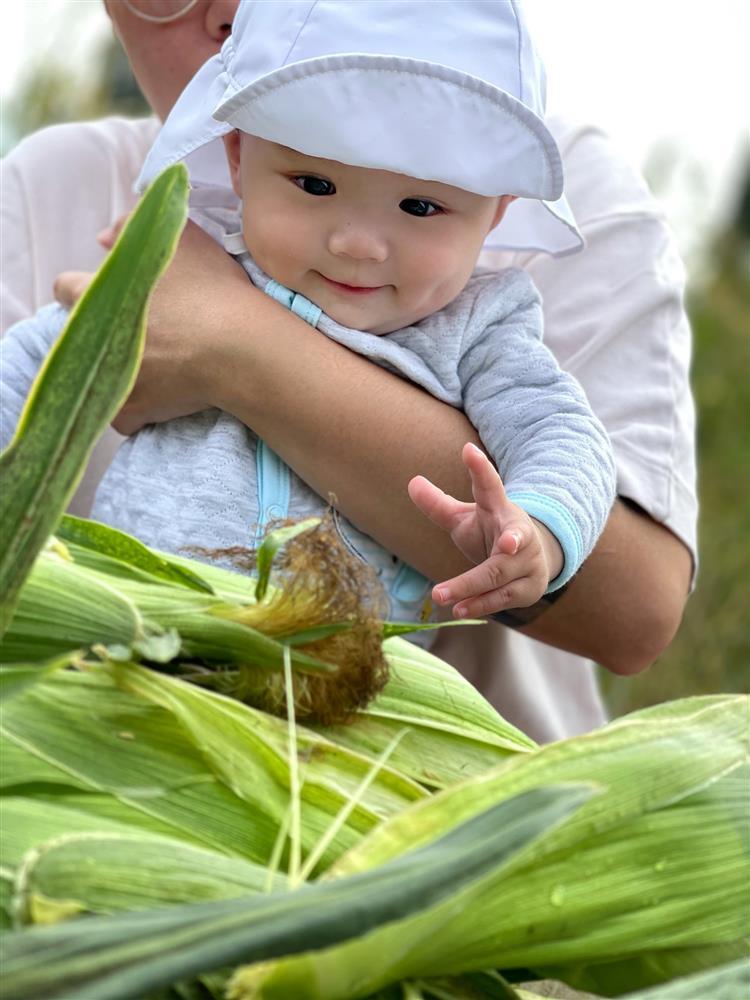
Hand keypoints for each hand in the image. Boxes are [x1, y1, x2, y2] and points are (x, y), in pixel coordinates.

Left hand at [54, 219, 249, 433]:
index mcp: (95, 294)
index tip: (109, 292)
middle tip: (139, 329)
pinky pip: (121, 414)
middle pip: (81, 335)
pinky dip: (135, 408)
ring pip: (99, 376)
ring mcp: (109, 380)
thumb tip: (103, 240)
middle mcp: (92, 339)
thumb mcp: (179, 239)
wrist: (241, 349)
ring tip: (151, 365)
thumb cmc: (212, 290)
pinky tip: (156, 396)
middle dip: (102, 331)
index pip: (67, 288)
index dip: (87, 287)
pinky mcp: (129, 412)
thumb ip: (130, 228)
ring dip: (116, 370)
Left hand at [408, 443, 563, 617]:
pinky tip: (459, 610)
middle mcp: (518, 532)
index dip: (480, 468)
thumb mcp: (466, 518)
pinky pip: (503, 597)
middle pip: (495, 551)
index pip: (490, 485)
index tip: (467, 450)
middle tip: (443, 582)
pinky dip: (480, 604)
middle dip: (470, 570)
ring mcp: (528, 561)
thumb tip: (411, 482)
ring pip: (498, 576)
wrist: (533, 558)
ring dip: (469, 588)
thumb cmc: (491, 533)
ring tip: (440, 596)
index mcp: (500, 508)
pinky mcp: (530, 586)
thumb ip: (439, 505)